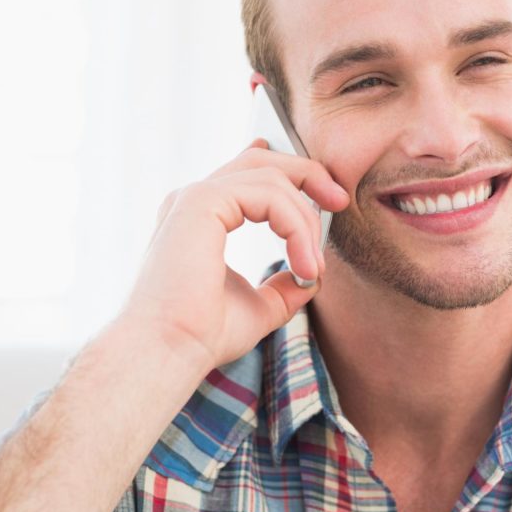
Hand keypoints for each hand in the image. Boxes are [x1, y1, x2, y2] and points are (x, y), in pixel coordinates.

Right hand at [121, 139, 349, 372]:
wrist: (169, 352)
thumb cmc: (202, 336)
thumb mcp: (259, 307)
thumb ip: (285, 287)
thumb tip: (311, 277)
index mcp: (201, 217)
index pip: (249, 173)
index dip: (291, 172)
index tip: (330, 199)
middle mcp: (194, 200)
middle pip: (262, 159)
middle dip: (308, 173)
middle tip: (341, 201)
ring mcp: (195, 196)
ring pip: (273, 178)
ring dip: (306, 221)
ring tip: (313, 268)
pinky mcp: (200, 201)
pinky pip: (269, 195)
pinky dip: (296, 227)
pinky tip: (304, 265)